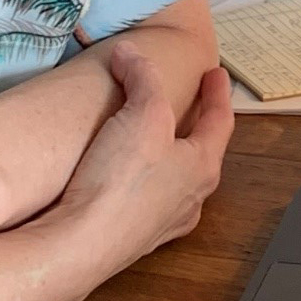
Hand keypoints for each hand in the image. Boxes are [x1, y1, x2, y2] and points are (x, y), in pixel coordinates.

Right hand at [46, 40, 234, 286]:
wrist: (80, 245)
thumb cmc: (121, 182)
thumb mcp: (141, 114)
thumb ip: (141, 79)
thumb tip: (130, 55)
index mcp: (201, 167)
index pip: (220, 122)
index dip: (218, 94)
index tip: (218, 75)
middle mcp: (189, 199)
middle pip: (200, 154)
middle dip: (195, 127)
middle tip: (189, 106)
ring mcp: (161, 223)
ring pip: (174, 182)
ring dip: (168, 158)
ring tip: (154, 141)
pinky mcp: (130, 237)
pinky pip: (143, 201)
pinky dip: (140, 182)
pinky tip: (122, 178)